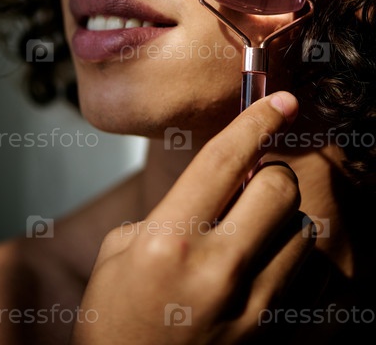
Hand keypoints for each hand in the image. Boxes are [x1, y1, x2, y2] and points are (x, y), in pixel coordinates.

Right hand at [70, 92, 314, 344]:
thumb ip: (167, 213)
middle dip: (268, 175)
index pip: (225, 160)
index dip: (256, 120)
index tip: (281, 101)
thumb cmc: (114, 323)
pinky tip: (264, 267)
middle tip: (249, 186)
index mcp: (168, 242)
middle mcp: (216, 270)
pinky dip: (291, 258)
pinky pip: (307, 275)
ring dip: (281, 220)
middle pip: (279, 187)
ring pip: (301, 229)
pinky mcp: (273, 333)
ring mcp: (252, 306)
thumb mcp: (118, 254)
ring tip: (252, 234)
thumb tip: (214, 189)